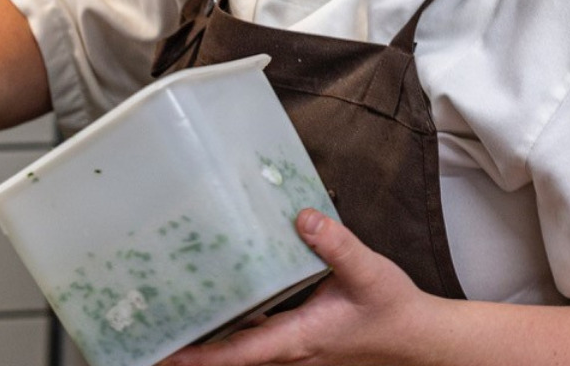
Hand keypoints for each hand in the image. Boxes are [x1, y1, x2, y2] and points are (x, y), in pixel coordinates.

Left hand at [158, 209, 433, 365]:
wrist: (419, 340)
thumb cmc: (395, 312)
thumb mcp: (368, 273)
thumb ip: (336, 245)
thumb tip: (303, 218)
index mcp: (299, 338)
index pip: (238, 352)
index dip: (200, 354)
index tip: (165, 351)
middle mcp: (289, 350)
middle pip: (228, 356)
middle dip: (190, 351)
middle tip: (150, 337)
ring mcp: (292, 349)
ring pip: (240, 350)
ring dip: (207, 342)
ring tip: (170, 322)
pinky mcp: (298, 340)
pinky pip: (255, 339)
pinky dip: (230, 330)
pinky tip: (217, 309)